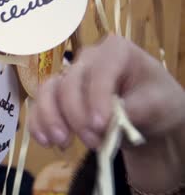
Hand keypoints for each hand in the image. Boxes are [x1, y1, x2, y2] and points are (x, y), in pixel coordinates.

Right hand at [27, 34, 184, 149]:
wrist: (146, 113)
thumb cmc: (154, 100)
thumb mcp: (157, 103)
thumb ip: (135, 109)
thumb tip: (111, 121)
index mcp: (115, 51)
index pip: (99, 71)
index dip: (96, 98)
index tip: (101, 126)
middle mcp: (87, 59)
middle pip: (70, 83)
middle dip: (76, 116)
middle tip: (92, 142)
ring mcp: (69, 76)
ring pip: (48, 91)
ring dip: (50, 119)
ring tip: (62, 143)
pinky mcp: (57, 96)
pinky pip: (39, 106)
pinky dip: (38, 123)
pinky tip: (46, 141)